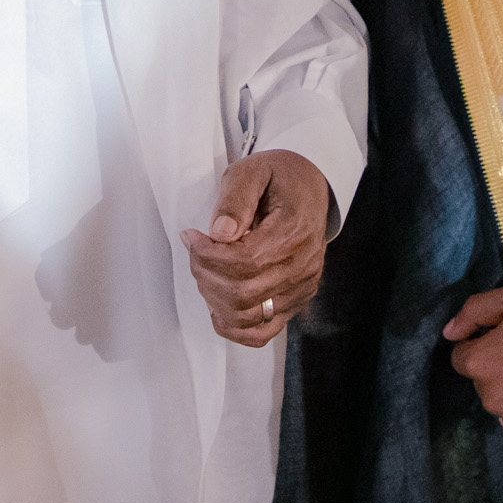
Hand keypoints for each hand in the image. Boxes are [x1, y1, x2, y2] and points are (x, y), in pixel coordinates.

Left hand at [182, 151, 330, 347]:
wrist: (310, 187)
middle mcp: (303, 266)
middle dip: (205, 275)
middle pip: (243, 293)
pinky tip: (218, 303)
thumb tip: (218, 234)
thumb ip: (235, 199)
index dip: (208, 255)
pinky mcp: (295, 301)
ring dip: (214, 299)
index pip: (245, 262)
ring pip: (248, 316)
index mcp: (295, 231)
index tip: (192, 237)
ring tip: (206, 271)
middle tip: (195, 251)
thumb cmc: (279, 177)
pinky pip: (263, 332)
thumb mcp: (252, 171)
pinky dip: (234, 326)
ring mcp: (301, 288)